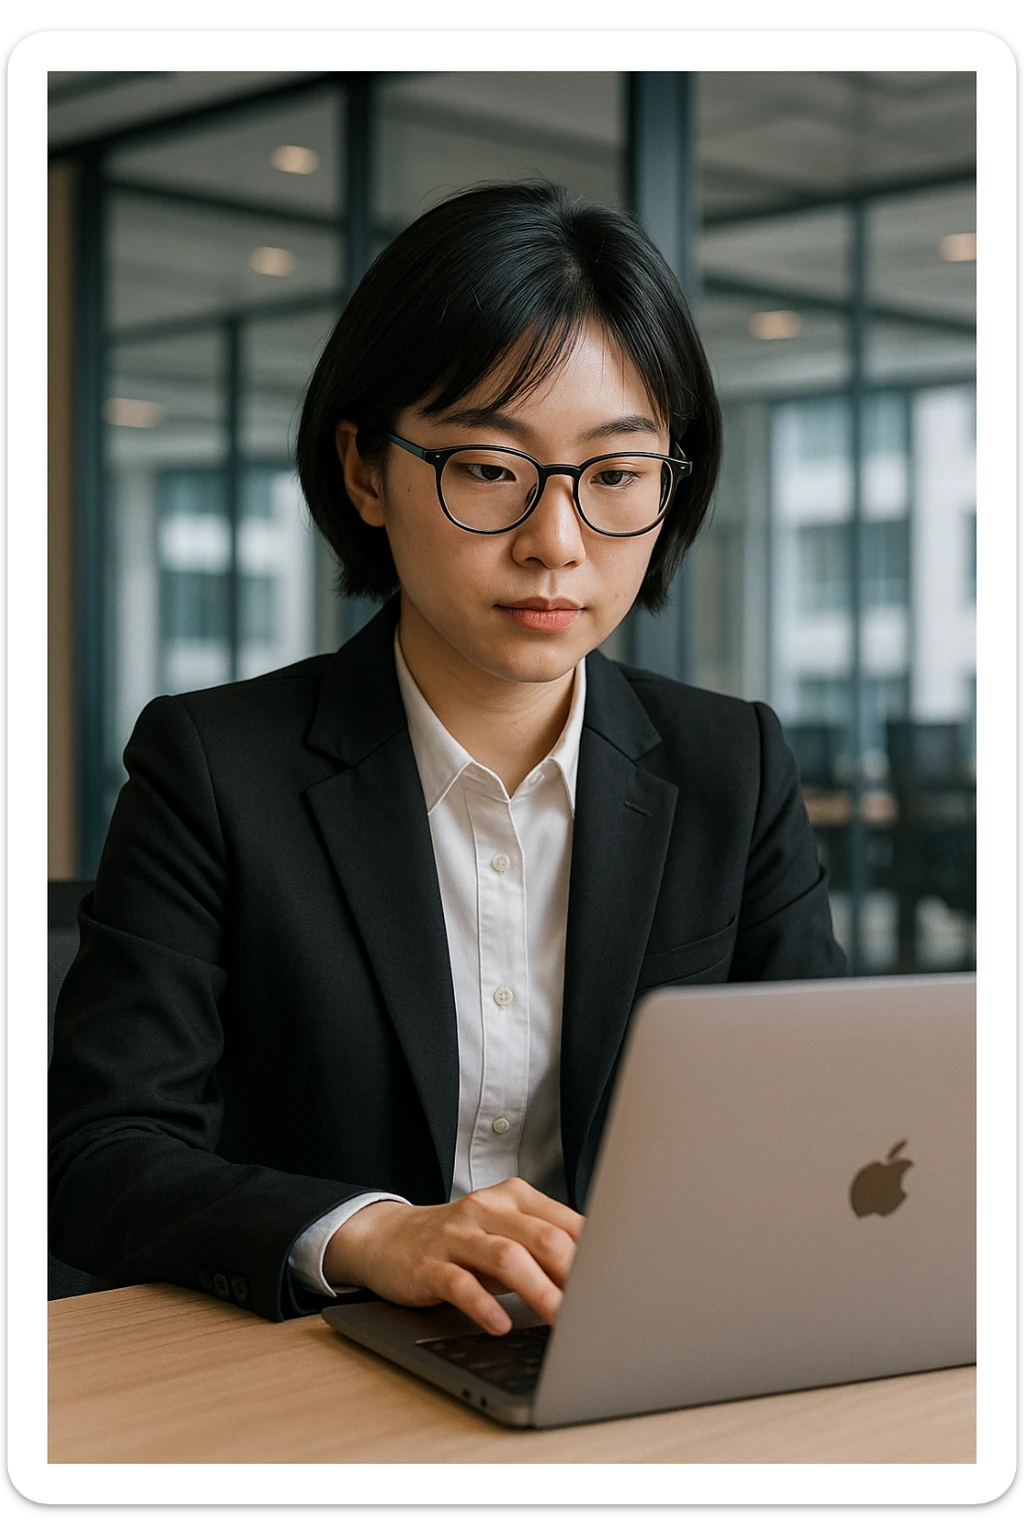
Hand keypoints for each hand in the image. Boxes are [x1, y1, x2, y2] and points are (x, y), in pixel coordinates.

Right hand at [323, 1177, 583, 1334]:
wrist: (388, 1238)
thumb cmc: (461, 1243)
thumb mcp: (504, 1235)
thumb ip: (545, 1247)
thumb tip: (599, 1278)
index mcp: (514, 1198)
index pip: (566, 1223)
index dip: (594, 1256)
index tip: (616, 1285)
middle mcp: (488, 1209)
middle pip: (542, 1237)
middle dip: (573, 1275)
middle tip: (594, 1309)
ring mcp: (457, 1234)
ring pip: (507, 1258)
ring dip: (539, 1291)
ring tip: (559, 1321)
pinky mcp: (429, 1263)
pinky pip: (460, 1283)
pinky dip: (483, 1305)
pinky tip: (500, 1324)